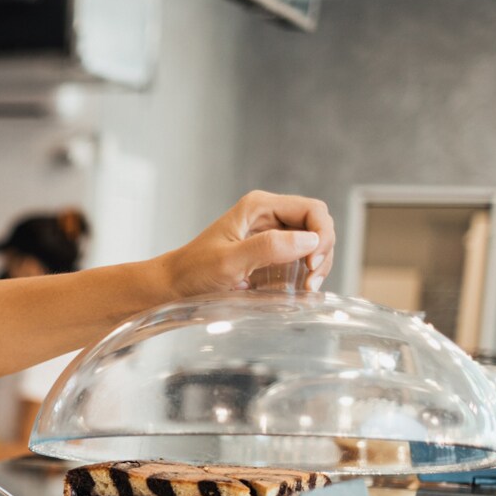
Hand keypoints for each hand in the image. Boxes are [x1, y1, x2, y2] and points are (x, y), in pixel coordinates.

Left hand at [161, 191, 335, 297]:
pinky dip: (306, 272)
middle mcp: (269, 215)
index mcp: (260, 206)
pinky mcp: (270, 253)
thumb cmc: (194, 272)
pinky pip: (300, 257)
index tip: (311, 265)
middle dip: (323, 251)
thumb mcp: (230, 261)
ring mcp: (271, 234)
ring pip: (313, 243)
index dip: (321, 235)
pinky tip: (301, 288)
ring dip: (318, 264)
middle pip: (317, 225)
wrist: (172, 286)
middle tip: (311, 282)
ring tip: (307, 288)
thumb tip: (310, 240)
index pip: (312, 210)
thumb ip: (268, 247)